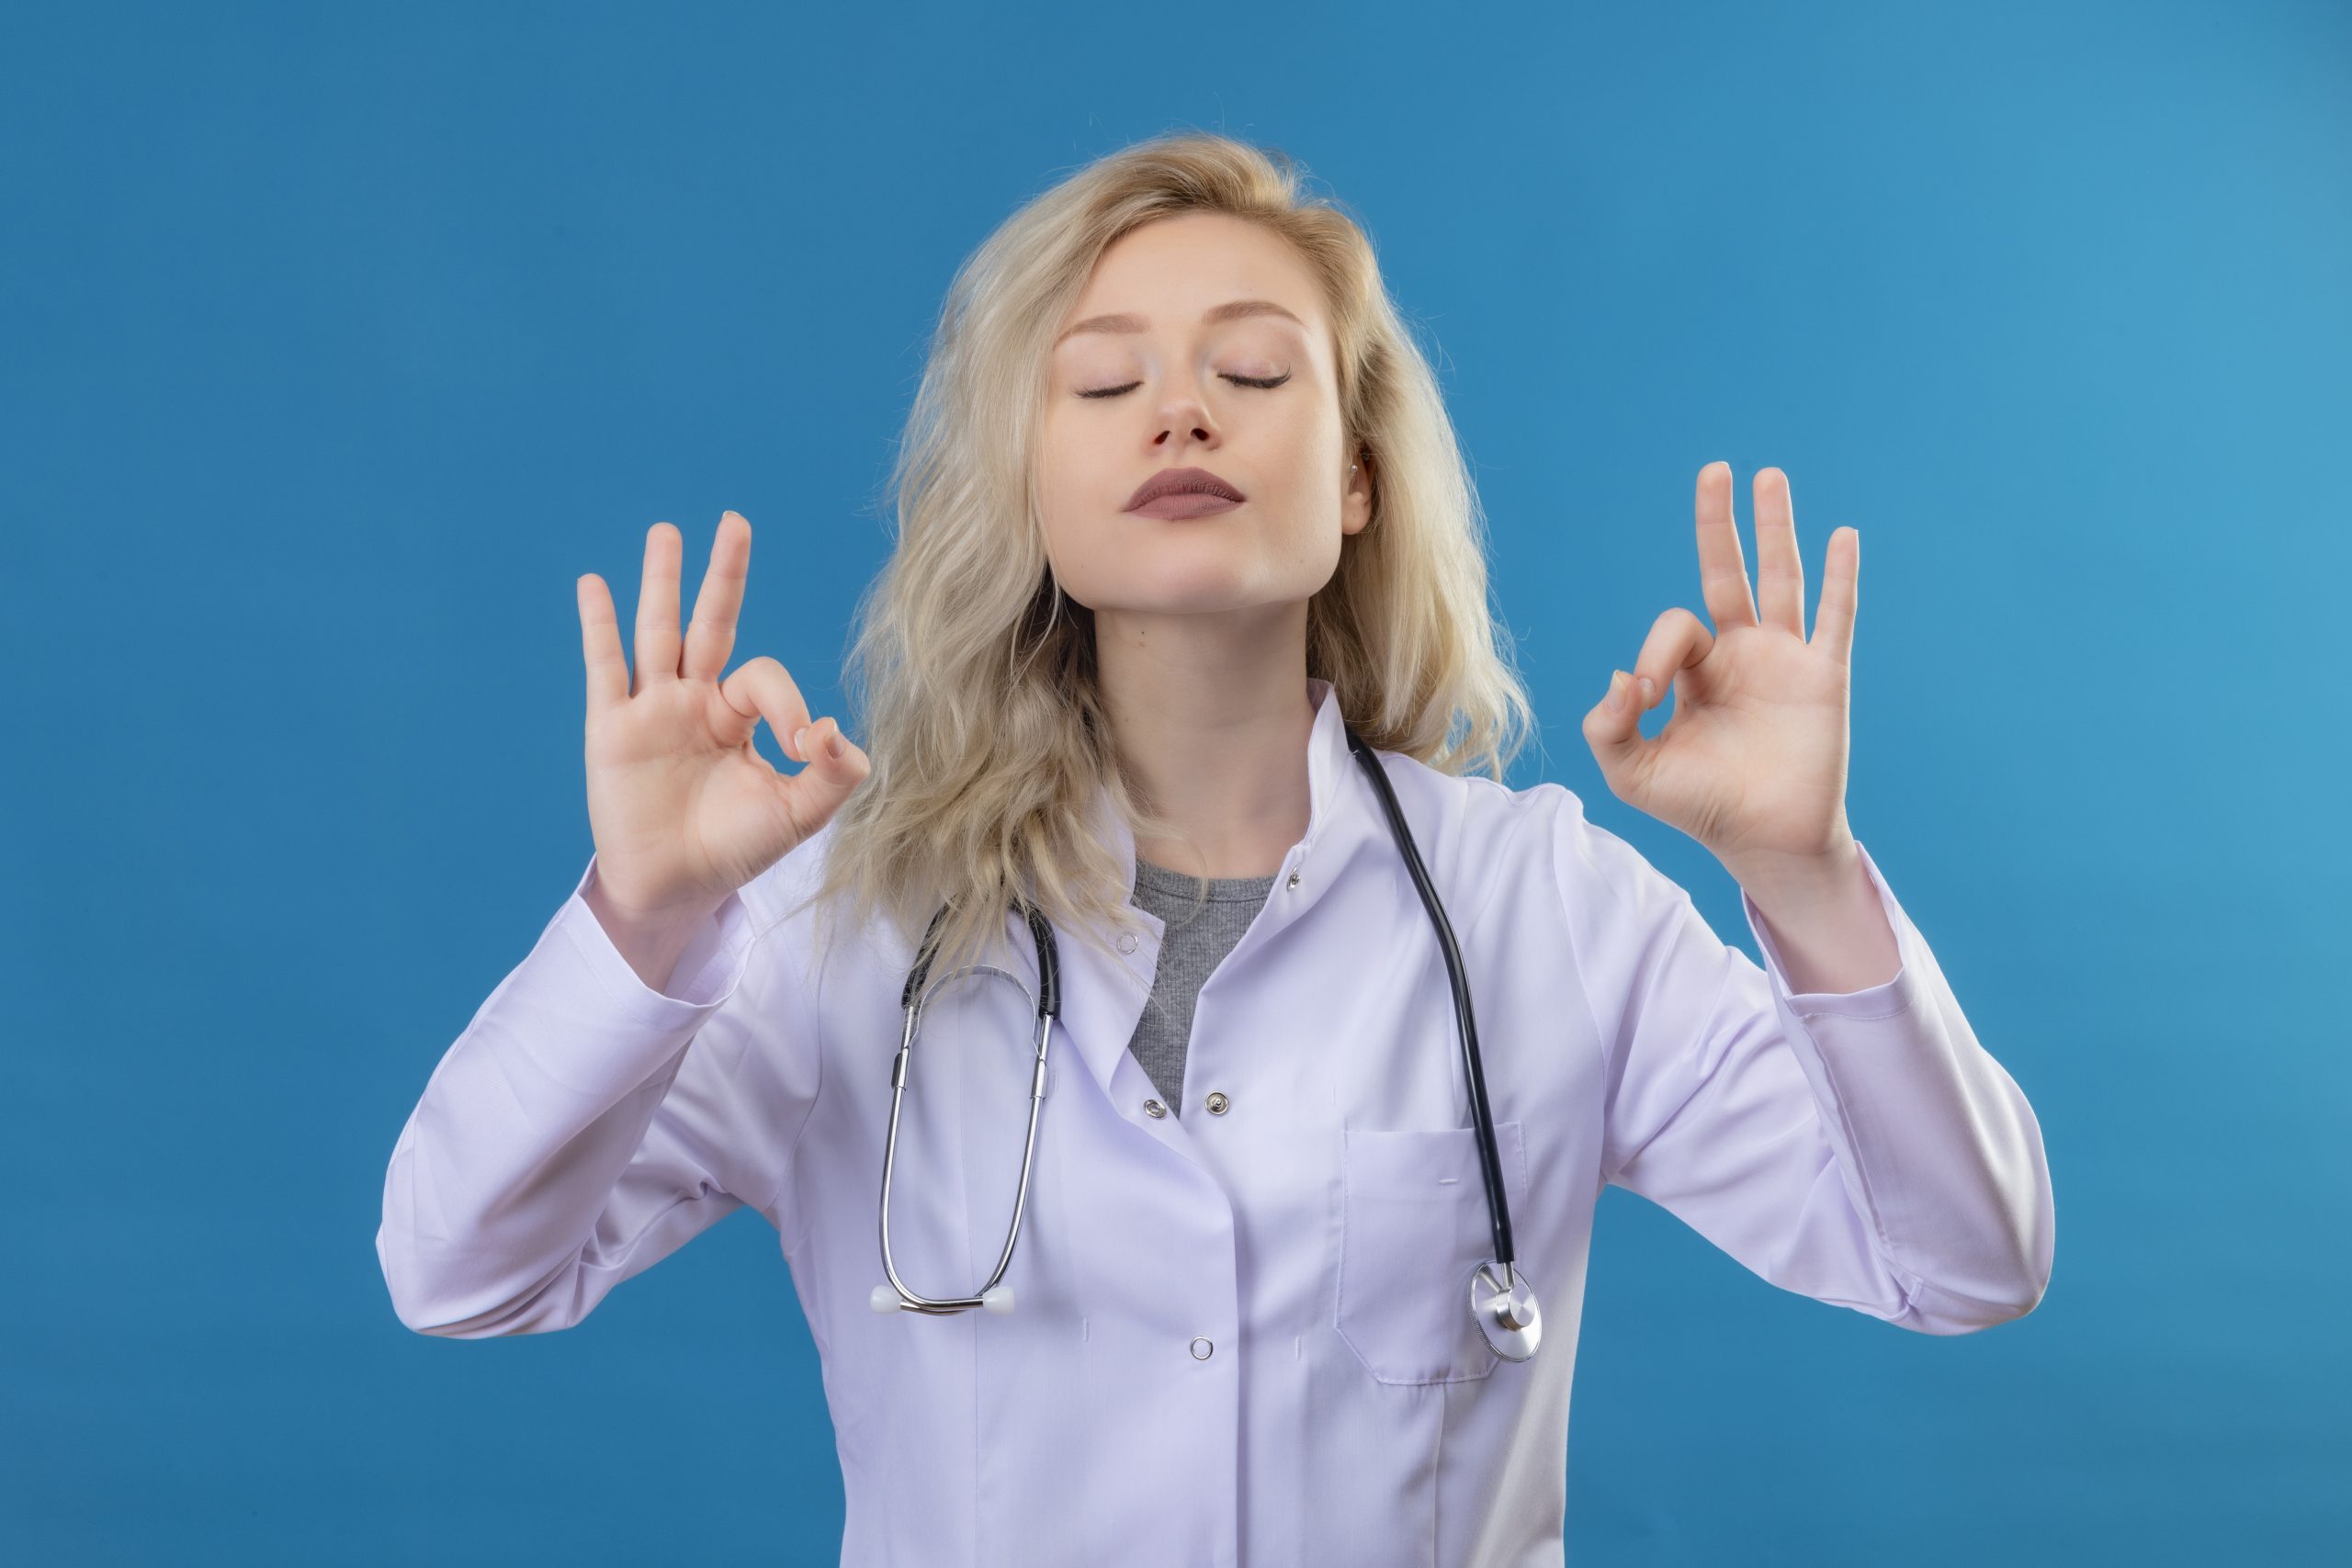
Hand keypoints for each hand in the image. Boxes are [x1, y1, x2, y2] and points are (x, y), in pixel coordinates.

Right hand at [575, 511, 870, 917]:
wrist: (677, 890)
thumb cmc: (736, 848)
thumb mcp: (799, 816)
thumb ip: (832, 775)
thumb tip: (833, 729)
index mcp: (739, 716)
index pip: (764, 678)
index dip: (789, 703)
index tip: (804, 745)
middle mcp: (696, 701)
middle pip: (712, 624)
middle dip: (725, 575)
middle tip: (736, 522)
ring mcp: (652, 711)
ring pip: (658, 633)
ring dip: (662, 582)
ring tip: (666, 532)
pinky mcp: (613, 731)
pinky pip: (605, 670)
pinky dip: (599, 626)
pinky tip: (594, 585)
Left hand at [1580, 462, 1858, 868]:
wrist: (1763, 841)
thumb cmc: (1699, 807)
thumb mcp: (1632, 772)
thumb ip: (1606, 728)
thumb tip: (1617, 678)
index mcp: (1695, 671)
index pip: (1674, 628)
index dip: (1653, 653)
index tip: (1643, 695)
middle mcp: (1740, 654)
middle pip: (1726, 572)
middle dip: (1718, 524)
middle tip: (1713, 470)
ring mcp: (1784, 660)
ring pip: (1780, 579)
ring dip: (1775, 527)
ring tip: (1768, 475)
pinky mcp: (1824, 676)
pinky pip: (1834, 616)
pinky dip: (1840, 577)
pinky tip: (1842, 536)